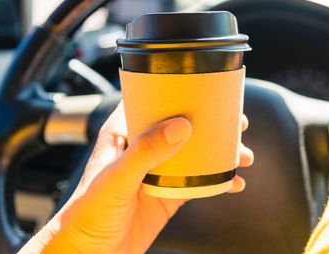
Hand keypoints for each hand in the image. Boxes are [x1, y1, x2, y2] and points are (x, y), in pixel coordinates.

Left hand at [19, 103, 252, 252]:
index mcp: (124, 134)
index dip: (180, 93)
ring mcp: (158, 172)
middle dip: (212, 124)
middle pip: (183, 127)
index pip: (153, 102)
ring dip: (220, 153)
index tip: (207, 90)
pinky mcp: (168, 195)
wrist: (88, 253)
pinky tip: (233, 183)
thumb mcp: (116, 179)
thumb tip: (180, 127)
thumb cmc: (86, 214)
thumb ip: (145, 152)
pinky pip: (199, 183)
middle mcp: (143, 149)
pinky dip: (218, 182)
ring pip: (196, 154)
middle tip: (236, 123)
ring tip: (242, 156)